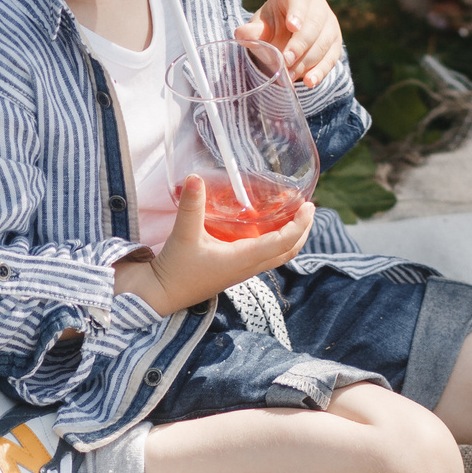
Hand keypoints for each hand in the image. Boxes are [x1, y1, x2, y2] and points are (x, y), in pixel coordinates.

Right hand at [127, 176, 312, 313]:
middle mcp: (248, 267)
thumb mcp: (183, 234)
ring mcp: (243, 270)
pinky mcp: (235, 270)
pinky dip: (276, 241)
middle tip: (308, 208)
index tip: (309, 206)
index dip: (300, 225)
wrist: (162, 294)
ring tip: (295, 216)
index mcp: (243, 259)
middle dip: (304, 231)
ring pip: (279, 255)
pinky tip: (267, 227)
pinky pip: (265, 256)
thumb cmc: (175, 268)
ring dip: (292, 237)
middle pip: (289, 251)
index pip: (283, 243)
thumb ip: (191, 206)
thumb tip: (195, 177)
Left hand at [237, 0, 341, 88]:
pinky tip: (310, 81)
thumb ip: (252, 31)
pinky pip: (331, 58)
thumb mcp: (260, 26)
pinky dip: (320, 71)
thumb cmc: (271, 27)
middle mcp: (318, 6)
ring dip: (307, 61)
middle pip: (314, 25)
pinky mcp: (335, 44)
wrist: (285, 37)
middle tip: (286, 60)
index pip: (299, 0)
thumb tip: (240, 33)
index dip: (297, 13)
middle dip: (300, 44)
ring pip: (323, 43)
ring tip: (290, 75)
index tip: (292, 27)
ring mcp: (330, 25)